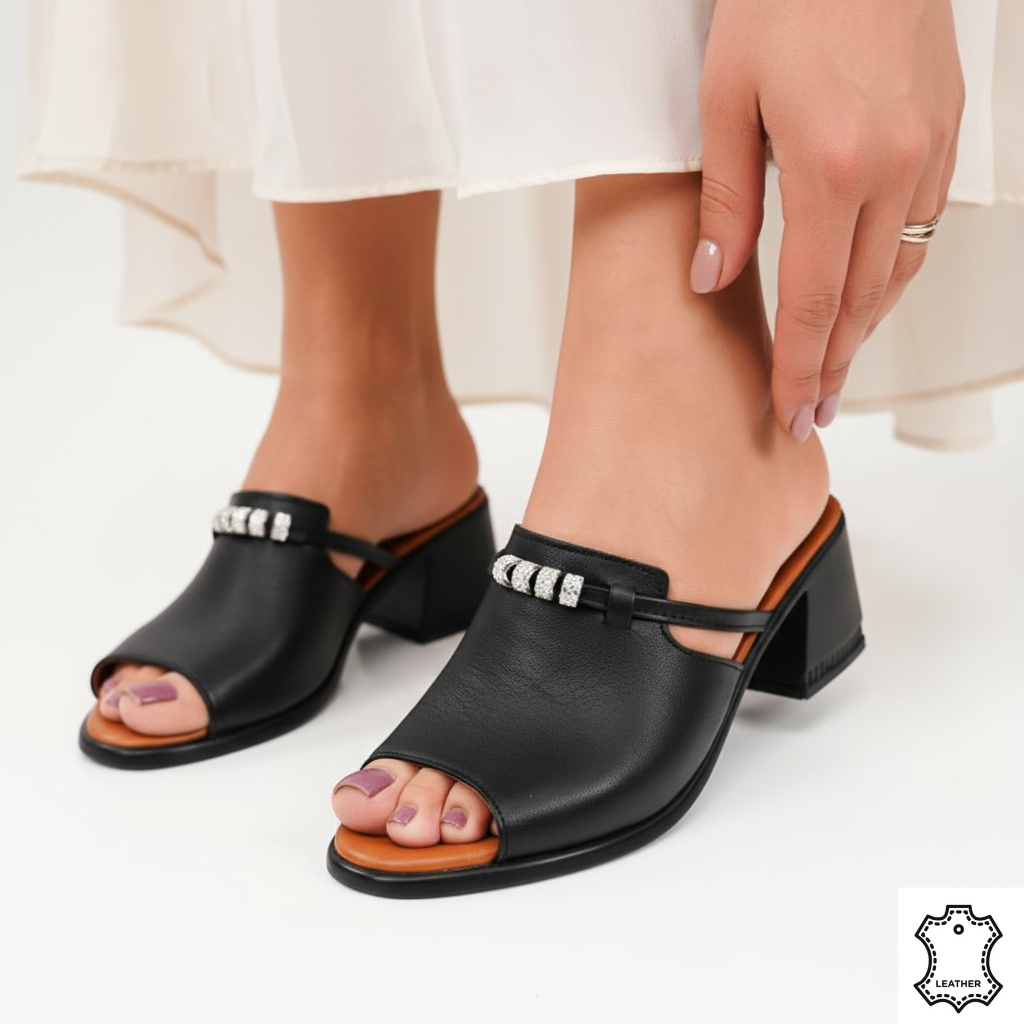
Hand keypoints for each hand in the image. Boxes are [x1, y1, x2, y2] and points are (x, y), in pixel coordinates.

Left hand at [690, 0, 963, 437]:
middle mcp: (892, 167)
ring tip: (833, 372)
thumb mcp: (724, 98)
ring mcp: (926, 151)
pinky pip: (919, 232)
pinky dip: (890, 279)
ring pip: (896, 274)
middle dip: (831, 367)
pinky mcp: (943, 134)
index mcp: (831, 165)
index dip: (798, 368)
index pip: (811, 302)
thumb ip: (724, 200)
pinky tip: (868, 300)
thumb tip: (713, 279)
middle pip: (859, 302)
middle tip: (811, 414)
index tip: (790, 412)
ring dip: (863, 331)